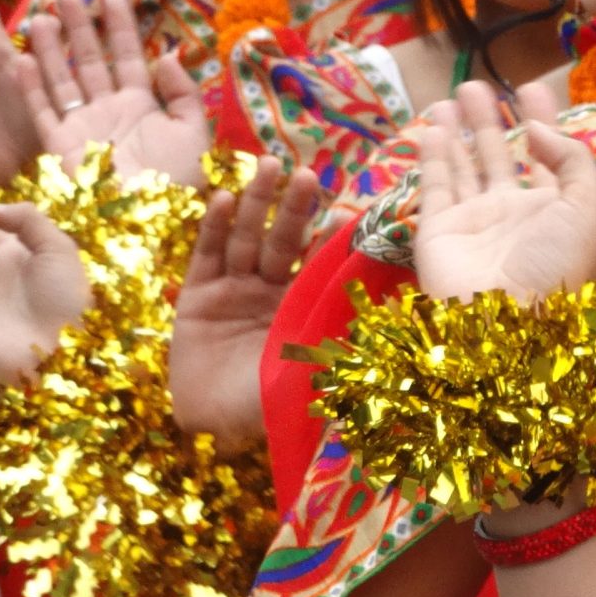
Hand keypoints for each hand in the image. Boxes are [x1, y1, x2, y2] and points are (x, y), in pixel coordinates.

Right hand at [19, 0, 208, 185]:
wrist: (148, 226)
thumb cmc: (178, 184)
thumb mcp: (194, 134)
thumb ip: (183, 94)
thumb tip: (168, 56)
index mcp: (143, 108)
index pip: (129, 58)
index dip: (121, 28)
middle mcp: (109, 113)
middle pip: (91, 62)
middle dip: (80, 29)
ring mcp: (83, 129)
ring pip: (63, 80)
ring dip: (52, 50)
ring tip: (42, 17)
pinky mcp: (60, 149)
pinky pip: (42, 112)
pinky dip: (31, 87)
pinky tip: (21, 58)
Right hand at [169, 161, 325, 447]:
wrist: (216, 429)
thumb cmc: (272, 405)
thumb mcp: (317, 365)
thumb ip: (345, 332)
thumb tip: (398, 305)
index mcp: (302, 307)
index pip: (320, 263)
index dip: (331, 237)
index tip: (349, 212)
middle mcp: (270, 293)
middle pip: (283, 240)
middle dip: (294, 206)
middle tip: (307, 172)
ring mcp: (232, 292)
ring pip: (248, 238)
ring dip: (257, 202)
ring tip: (268, 167)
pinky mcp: (197, 298)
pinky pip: (208, 255)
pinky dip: (216, 227)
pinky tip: (226, 198)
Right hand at [411, 78, 595, 303]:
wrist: (504, 322)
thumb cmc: (553, 266)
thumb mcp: (586, 209)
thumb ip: (572, 159)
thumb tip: (536, 129)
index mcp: (553, 212)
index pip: (547, 157)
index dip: (541, 121)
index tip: (530, 89)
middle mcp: (512, 215)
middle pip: (499, 156)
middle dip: (491, 120)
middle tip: (477, 85)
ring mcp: (473, 223)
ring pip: (464, 167)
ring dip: (458, 132)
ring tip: (453, 96)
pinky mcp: (437, 231)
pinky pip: (434, 186)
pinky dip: (433, 157)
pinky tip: (433, 129)